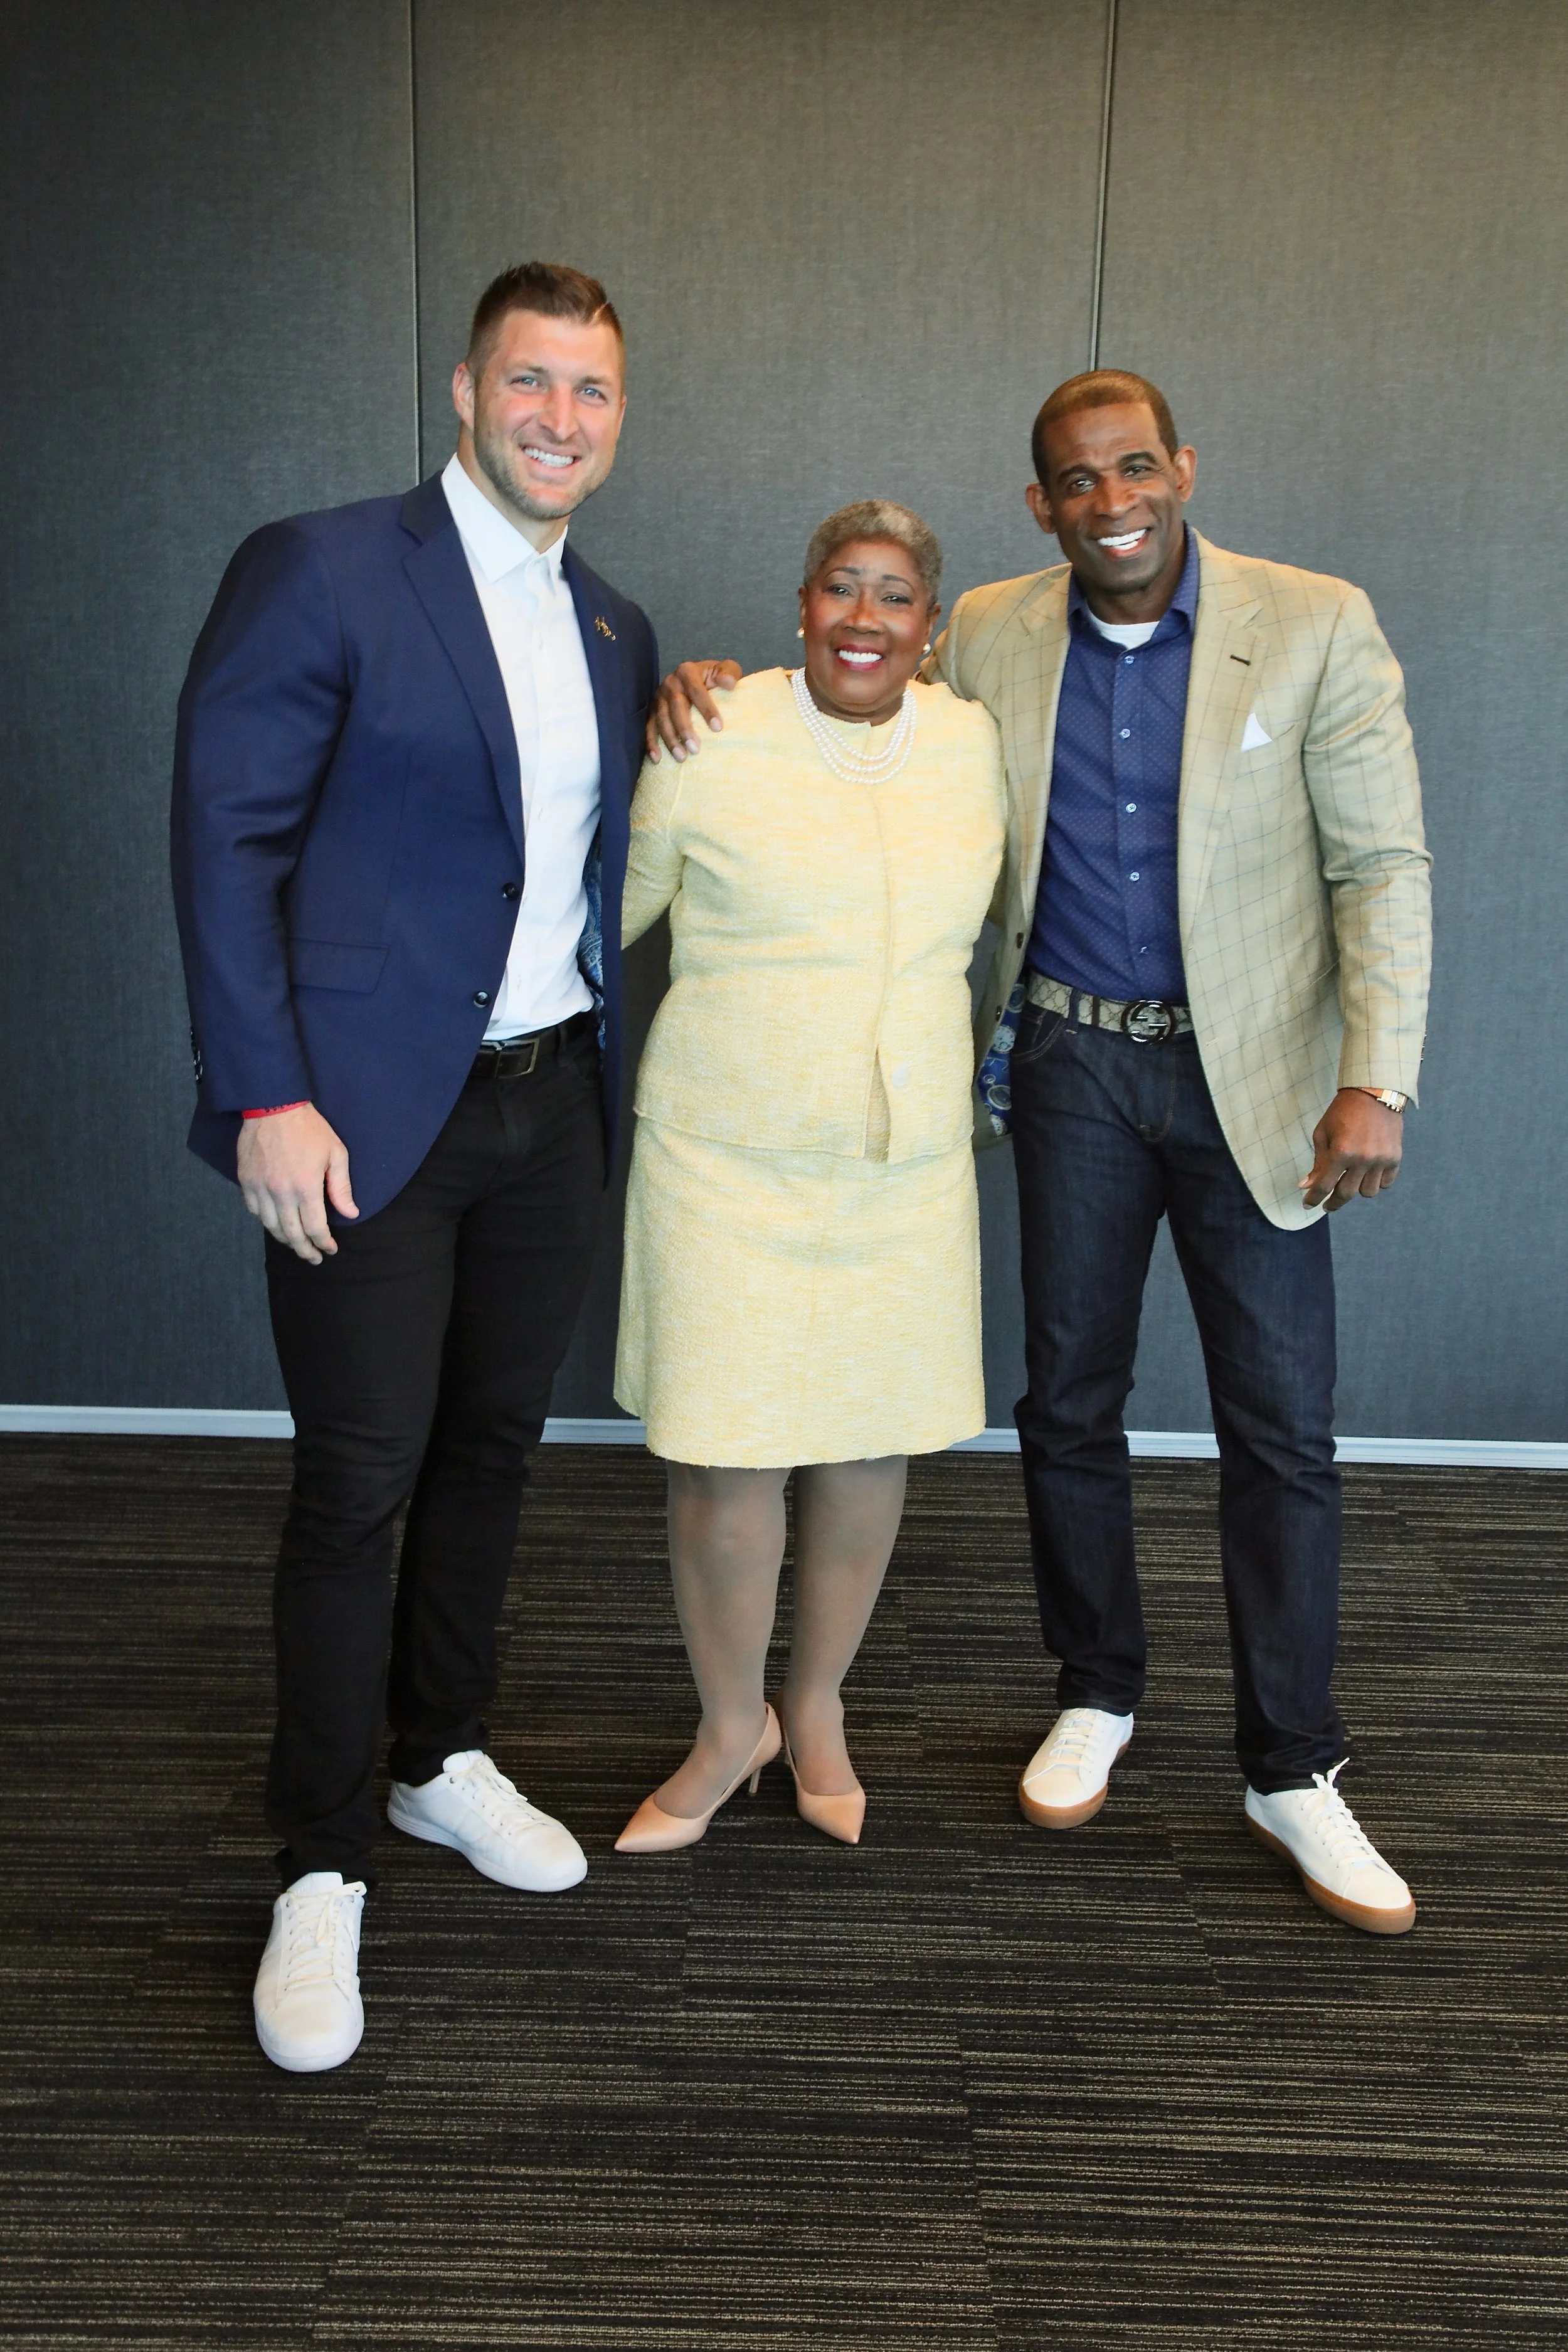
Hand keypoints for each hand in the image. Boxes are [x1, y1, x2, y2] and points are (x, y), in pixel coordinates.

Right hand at [236, 1103, 357, 1261]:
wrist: (273, 1105)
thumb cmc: (309, 1128)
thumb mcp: (335, 1153)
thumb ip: (341, 1187)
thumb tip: (350, 1214)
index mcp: (306, 1188)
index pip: (315, 1228)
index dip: (324, 1243)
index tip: (331, 1249)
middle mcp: (281, 1193)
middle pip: (292, 1234)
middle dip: (305, 1250)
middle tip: (314, 1258)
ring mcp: (260, 1188)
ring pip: (271, 1226)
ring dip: (285, 1240)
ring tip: (297, 1245)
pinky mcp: (246, 1181)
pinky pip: (254, 1211)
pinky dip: (265, 1221)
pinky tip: (275, 1223)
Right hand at [646, 659, 740, 761]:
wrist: (699, 679)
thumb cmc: (715, 678)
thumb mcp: (726, 669)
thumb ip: (729, 672)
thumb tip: (728, 683)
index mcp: (687, 671)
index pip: (696, 691)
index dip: (707, 709)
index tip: (718, 728)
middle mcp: (670, 683)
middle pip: (676, 707)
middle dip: (685, 729)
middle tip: (695, 749)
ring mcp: (659, 698)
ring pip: (662, 719)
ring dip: (670, 740)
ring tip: (681, 757)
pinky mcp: (653, 711)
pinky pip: (649, 727)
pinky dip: (651, 743)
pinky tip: (657, 759)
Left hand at [1299, 1089, 1403, 1211]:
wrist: (1374, 1093)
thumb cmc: (1342, 1112)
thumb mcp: (1323, 1133)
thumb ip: (1317, 1162)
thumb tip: (1306, 1186)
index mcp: (1341, 1151)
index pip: (1324, 1186)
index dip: (1313, 1199)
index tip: (1308, 1205)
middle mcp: (1363, 1158)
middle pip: (1346, 1194)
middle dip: (1333, 1202)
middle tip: (1327, 1204)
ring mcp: (1381, 1159)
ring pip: (1368, 1192)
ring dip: (1357, 1190)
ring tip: (1350, 1182)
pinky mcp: (1395, 1157)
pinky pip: (1386, 1183)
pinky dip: (1376, 1182)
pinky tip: (1368, 1175)